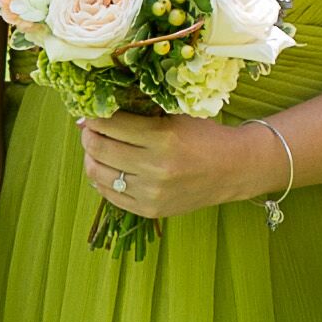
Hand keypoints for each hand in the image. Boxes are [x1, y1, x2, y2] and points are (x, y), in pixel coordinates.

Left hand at [75, 110, 275, 220]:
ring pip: (99, 174)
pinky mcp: (151, 210)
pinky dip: (102, 180)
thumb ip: (140, 111)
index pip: (111, 124)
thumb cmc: (203, 136)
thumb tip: (94, 115)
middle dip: (88, 135)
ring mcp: (152, 193)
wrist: (233, 169)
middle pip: (99, 148)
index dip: (94, 116)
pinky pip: (111, 195)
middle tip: (90, 129)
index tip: (92, 112)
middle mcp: (156, 168)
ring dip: (91, 158)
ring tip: (97, 148)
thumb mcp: (176, 114)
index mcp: (163, 137)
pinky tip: (108, 168)